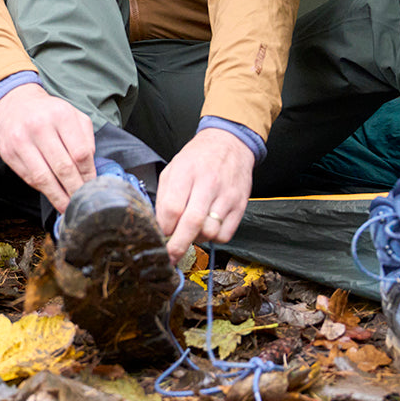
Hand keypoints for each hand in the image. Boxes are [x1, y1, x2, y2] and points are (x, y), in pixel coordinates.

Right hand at [0, 83, 95, 211]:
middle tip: (82, 202)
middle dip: (75, 189)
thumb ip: (86, 138)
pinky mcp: (8, 152)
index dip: (88, 174)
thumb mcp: (73, 115)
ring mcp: (21, 140)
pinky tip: (52, 195)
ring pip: (44, 177)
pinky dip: (42, 190)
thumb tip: (90, 168)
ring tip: (67, 206)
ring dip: (58, 196)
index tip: (92, 186)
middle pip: (63, 167)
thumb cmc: (48, 112)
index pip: (80, 153)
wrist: (14, 103)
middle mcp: (39, 126)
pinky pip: (28, 177)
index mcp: (61, 115)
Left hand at [155, 128, 253, 263]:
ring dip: (197, 239)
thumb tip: (159, 225)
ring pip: (210, 232)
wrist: (229, 144)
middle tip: (170, 256)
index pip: (172, 208)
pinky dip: (214, 238)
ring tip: (192, 231)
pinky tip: (208, 227)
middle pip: (191, 223)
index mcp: (185, 173)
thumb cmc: (197, 158)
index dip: (164, 227)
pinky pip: (226, 235)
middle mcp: (207, 184)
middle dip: (178, 245)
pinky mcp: (240, 206)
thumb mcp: (173, 169)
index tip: (160, 234)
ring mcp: (226, 196)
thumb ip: (164, 196)